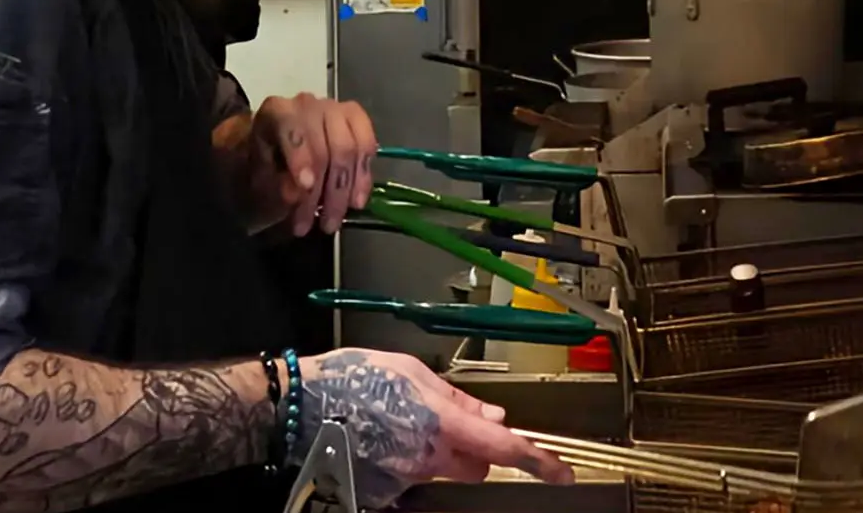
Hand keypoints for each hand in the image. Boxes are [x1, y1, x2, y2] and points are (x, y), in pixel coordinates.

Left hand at [244, 94, 377, 235]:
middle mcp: (307, 104)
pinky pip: (366, 145)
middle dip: (326, 191)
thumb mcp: (259, 178)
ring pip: (349, 148)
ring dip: (344, 191)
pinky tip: (357, 201)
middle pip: (325, 146)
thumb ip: (275, 183)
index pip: (292, 128)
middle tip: (322, 225)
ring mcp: (334, 108)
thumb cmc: (265, 166)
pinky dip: (362, 177)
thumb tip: (299, 192)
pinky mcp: (355, 118)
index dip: (301, 157)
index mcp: (276, 111)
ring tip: (335, 221)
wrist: (276, 152)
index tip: (306, 186)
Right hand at [294, 348, 572, 507]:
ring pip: (443, 470)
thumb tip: (491, 416)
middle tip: (450, 420)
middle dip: (475, 449)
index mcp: (441, 423)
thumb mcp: (411, 370)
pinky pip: (411, 477)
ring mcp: (406, 480)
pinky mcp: (384, 492)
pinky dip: (407, 459)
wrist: (302, 408)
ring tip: (402, 419)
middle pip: (476, 465)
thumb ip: (457, 397)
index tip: (560, 470)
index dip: (538, 460)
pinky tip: (383, 435)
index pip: (503, 448)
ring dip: (437, 451)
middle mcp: (428, 458)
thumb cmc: (352, 380)